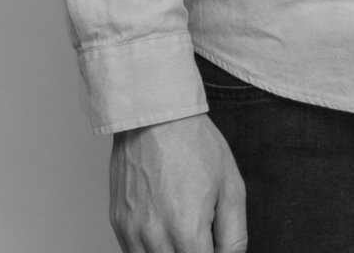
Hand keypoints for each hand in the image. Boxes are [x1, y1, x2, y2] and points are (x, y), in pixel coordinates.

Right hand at [110, 113, 246, 252]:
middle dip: (194, 252)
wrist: (156, 115)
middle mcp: (156, 238)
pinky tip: (163, 227)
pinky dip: (151, 249)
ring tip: (182, 225)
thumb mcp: (231, 186)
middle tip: (201, 232)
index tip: (214, 242)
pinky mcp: (119, 223)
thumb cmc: (195, 144)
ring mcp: (132, 232)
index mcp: (188, 231)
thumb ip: (235, 235)